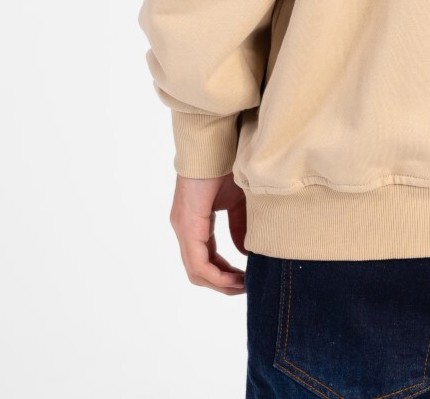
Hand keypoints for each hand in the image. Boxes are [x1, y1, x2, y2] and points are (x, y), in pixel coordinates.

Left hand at [169, 172, 246, 293]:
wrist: (216, 142)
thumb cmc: (226, 165)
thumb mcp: (237, 201)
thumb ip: (239, 226)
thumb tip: (244, 253)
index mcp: (194, 222)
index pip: (204, 259)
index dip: (224, 274)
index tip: (246, 279)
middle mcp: (184, 228)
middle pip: (198, 270)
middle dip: (223, 283)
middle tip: (245, 287)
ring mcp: (183, 227)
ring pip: (196, 270)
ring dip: (220, 283)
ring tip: (242, 286)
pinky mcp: (187, 224)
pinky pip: (198, 262)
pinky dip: (216, 275)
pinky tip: (235, 278)